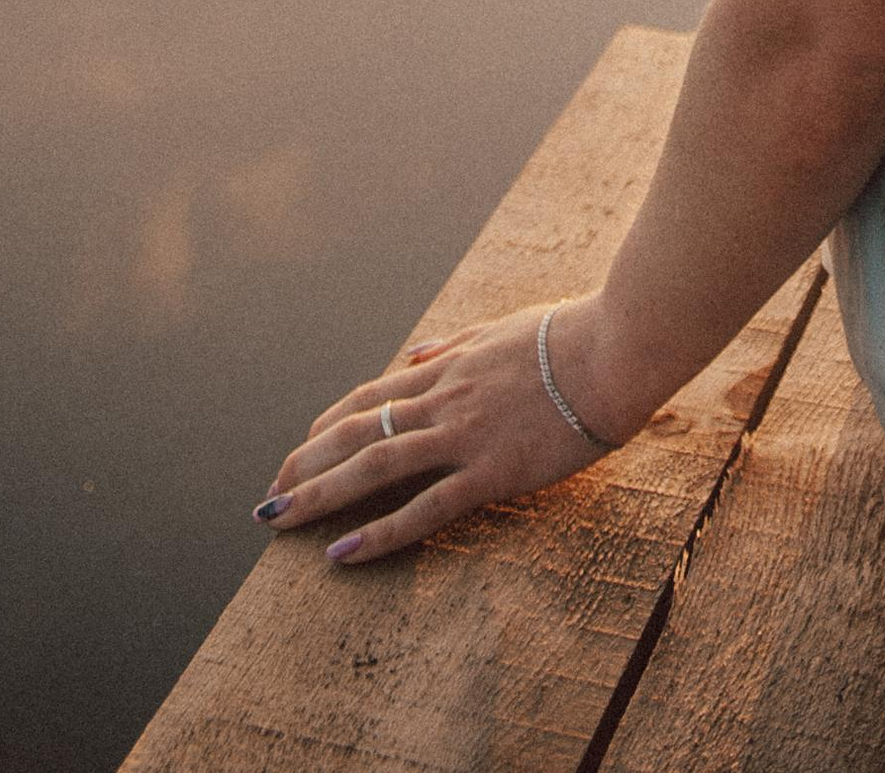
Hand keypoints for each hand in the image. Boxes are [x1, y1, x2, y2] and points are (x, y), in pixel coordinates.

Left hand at [255, 299, 620, 565]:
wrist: (614, 349)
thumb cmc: (570, 336)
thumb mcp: (502, 329)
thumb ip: (455, 345)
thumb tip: (416, 355)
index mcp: (448, 369)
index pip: (371, 398)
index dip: (328, 425)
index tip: (301, 448)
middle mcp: (443, 401)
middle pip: (356, 432)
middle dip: (306, 464)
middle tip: (270, 495)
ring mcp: (463, 436)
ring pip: (374, 467)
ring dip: (318, 494)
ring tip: (277, 519)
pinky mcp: (490, 472)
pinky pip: (423, 509)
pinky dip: (377, 533)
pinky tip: (340, 555)